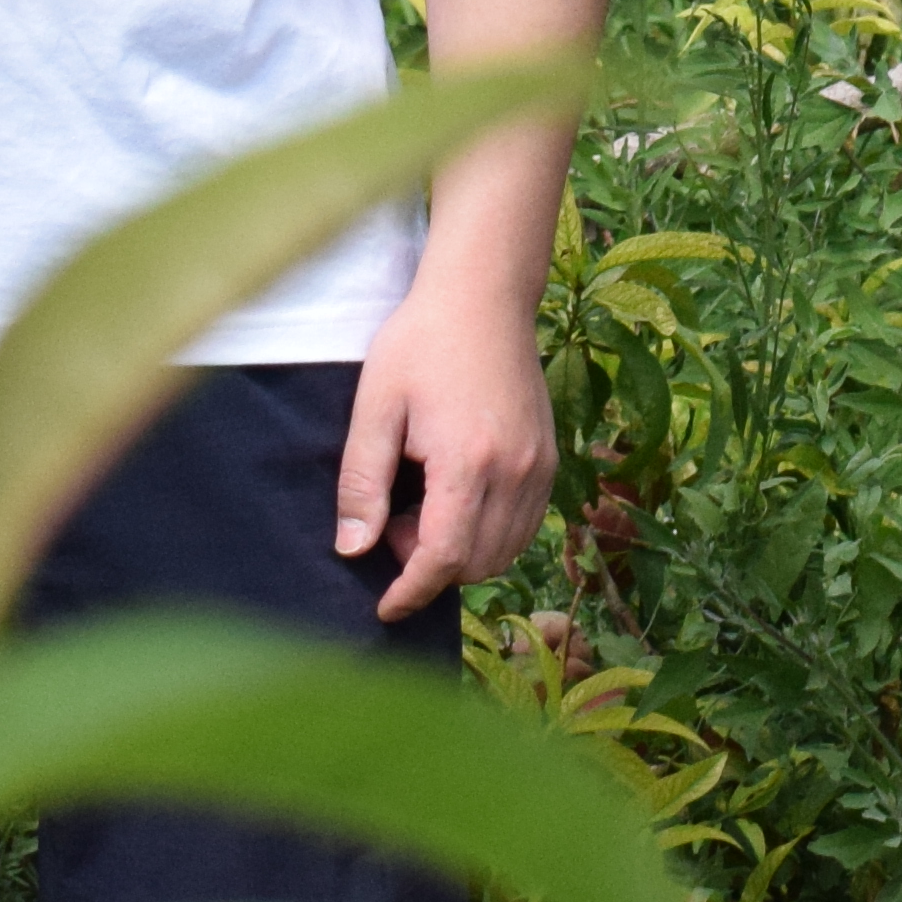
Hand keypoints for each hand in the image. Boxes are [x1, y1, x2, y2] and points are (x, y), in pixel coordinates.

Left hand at [336, 275, 559, 623]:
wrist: (482, 295)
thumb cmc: (420, 343)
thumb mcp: (375, 408)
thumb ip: (362, 484)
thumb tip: (353, 550)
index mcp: (468, 460)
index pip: (444, 558)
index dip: (411, 592)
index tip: (383, 606)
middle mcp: (515, 470)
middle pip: (477, 565)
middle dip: (430, 568)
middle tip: (394, 524)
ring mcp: (539, 465)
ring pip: (505, 551)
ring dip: (461, 554)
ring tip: (423, 507)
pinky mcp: (548, 457)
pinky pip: (525, 525)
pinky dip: (489, 534)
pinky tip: (456, 497)